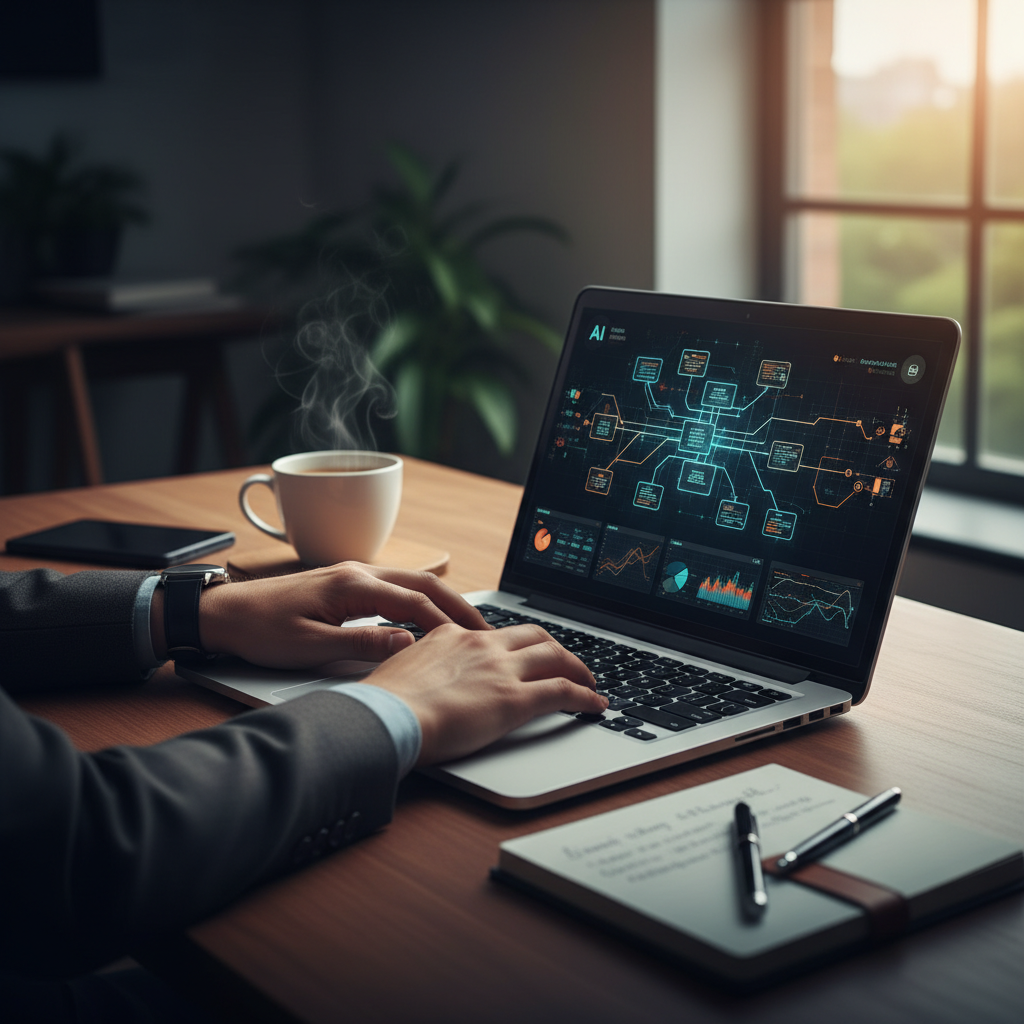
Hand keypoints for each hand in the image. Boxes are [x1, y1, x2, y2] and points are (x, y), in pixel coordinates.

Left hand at [152, 562, 490, 666]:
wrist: (223, 612)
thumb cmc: (261, 630)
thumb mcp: (311, 647)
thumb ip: (363, 644)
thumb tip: (410, 646)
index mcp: (352, 584)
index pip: (415, 600)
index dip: (448, 621)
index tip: (473, 641)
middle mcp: (357, 571)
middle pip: (422, 582)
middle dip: (457, 604)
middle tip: (485, 629)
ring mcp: (351, 574)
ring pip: (410, 581)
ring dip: (440, 600)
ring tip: (465, 625)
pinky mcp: (344, 583)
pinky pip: (394, 587)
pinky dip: (419, 600)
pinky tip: (427, 618)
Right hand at [366, 622, 607, 764]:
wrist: (385, 716)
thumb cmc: (384, 704)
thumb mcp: (400, 671)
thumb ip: (421, 668)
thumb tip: (423, 681)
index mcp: (452, 635)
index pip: (496, 634)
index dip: (518, 644)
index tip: (526, 654)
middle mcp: (481, 645)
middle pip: (534, 636)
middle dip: (556, 649)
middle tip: (567, 664)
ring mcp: (500, 669)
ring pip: (555, 658)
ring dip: (577, 669)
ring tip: (589, 682)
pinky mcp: (514, 699)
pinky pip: (562, 691)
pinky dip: (585, 697)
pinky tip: (595, 705)